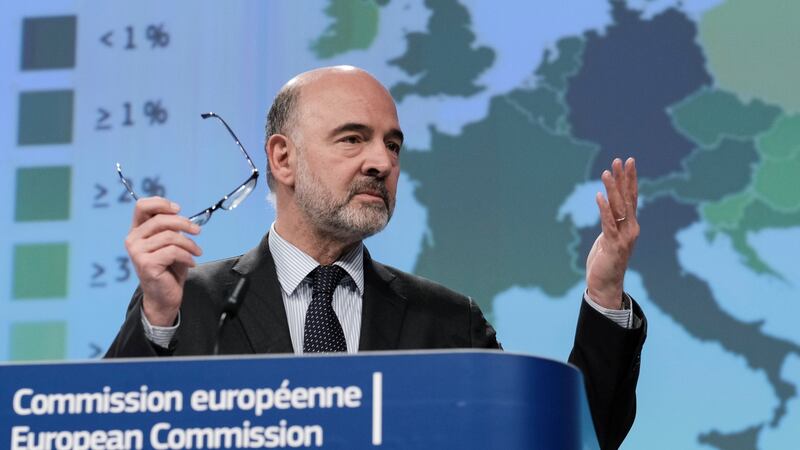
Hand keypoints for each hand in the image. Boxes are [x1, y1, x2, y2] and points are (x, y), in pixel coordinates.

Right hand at [124, 197, 201, 325]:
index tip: (178, 209)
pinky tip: (191, 262)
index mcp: (137, 231)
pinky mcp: (146, 264)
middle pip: (161, 219)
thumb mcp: (170, 243)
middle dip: (184, 223)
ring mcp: (137, 252)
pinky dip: (187, 256)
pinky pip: (173, 251)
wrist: (164, 296)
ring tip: (196, 252)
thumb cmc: (169, 268)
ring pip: (170, 236)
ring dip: (189, 244)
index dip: (161, 203)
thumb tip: (179, 215)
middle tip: (197, 231)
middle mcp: (133, 240)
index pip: (142, 206)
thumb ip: (169, 228)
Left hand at [586, 158, 638, 308]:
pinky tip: (599, 196)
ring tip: (606, 172)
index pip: (631, 197)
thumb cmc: (606, 261)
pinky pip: (608, 223)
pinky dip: (604, 209)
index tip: (627, 162)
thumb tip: (609, 207)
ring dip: (612, 189)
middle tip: (620, 160)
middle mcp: (631, 228)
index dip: (629, 179)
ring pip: (618, 208)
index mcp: (630, 225)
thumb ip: (612, 222)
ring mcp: (624, 237)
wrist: (606, 284)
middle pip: (628, 198)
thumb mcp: (609, 237)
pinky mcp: (613, 245)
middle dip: (623, 178)